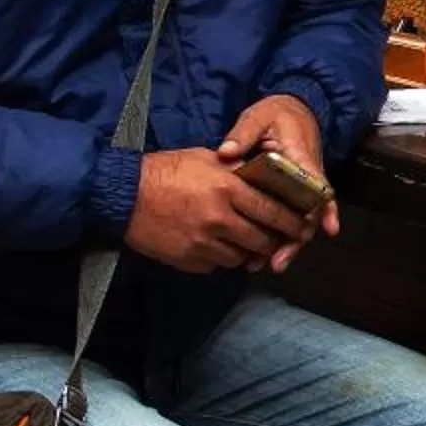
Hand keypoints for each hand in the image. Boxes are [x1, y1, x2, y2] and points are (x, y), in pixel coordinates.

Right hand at [124, 147, 293, 273]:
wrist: (124, 194)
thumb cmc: (165, 170)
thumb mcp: (205, 159)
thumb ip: (235, 170)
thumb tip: (261, 175)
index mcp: (227, 188)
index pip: (271, 210)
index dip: (290, 221)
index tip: (301, 225)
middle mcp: (219, 217)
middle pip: (260, 240)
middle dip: (273, 242)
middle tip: (277, 239)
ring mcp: (203, 242)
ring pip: (240, 257)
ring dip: (247, 252)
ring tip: (246, 243)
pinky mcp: (188, 259)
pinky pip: (215, 265)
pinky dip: (220, 258)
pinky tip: (217, 246)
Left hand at [217, 94, 340, 272]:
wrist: (293, 109)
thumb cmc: (277, 113)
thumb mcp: (259, 117)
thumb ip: (243, 134)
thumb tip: (225, 153)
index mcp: (301, 158)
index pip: (317, 186)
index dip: (324, 210)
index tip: (322, 230)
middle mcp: (307, 178)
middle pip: (308, 215)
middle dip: (295, 240)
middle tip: (276, 262)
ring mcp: (301, 188)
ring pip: (299, 221)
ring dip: (286, 245)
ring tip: (265, 265)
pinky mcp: (291, 193)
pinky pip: (290, 217)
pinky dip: (281, 236)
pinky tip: (266, 256)